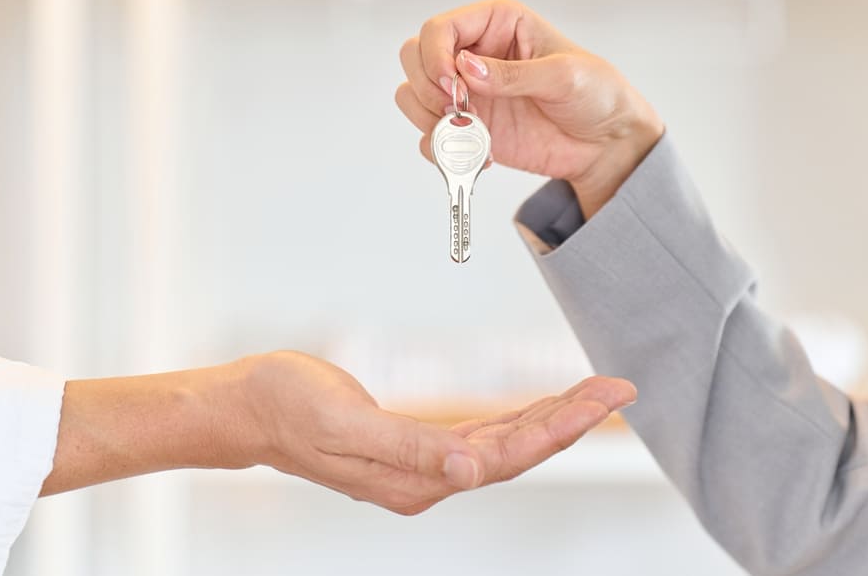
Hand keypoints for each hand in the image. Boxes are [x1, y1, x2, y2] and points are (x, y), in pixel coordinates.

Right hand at [234, 351, 635, 514]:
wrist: (248, 406)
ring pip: (503, 444)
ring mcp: (420, 466)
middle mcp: (425, 479)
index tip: (602, 398)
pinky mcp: (413, 446)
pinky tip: (538, 407)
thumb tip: (470, 471)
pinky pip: (480, 436)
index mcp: (413, 478)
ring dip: (550, 418)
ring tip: (594, 392)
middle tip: (619, 389)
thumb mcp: (344, 422)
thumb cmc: (286, 406)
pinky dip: (515, 419)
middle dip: (570, 419)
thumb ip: (409, 448)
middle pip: (516, 452)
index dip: (557, 428)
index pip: (504, 457)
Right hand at [396, 0, 664, 218]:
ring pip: (413, 96)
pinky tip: (480, 156)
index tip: (453, 84)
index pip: (439, 29)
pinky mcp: (469, 129)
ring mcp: (467, 93)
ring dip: (429, 118)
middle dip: (428, 87)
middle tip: (457, 109)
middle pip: (414, 57)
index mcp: (496, 23)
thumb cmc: (597, 94)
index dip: (435, 55)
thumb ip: (513, 73)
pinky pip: (430, 136)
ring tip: (468, 134)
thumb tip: (466, 69)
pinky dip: (443, 150)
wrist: (606, 144)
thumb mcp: (565, 75)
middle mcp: (474, 54)